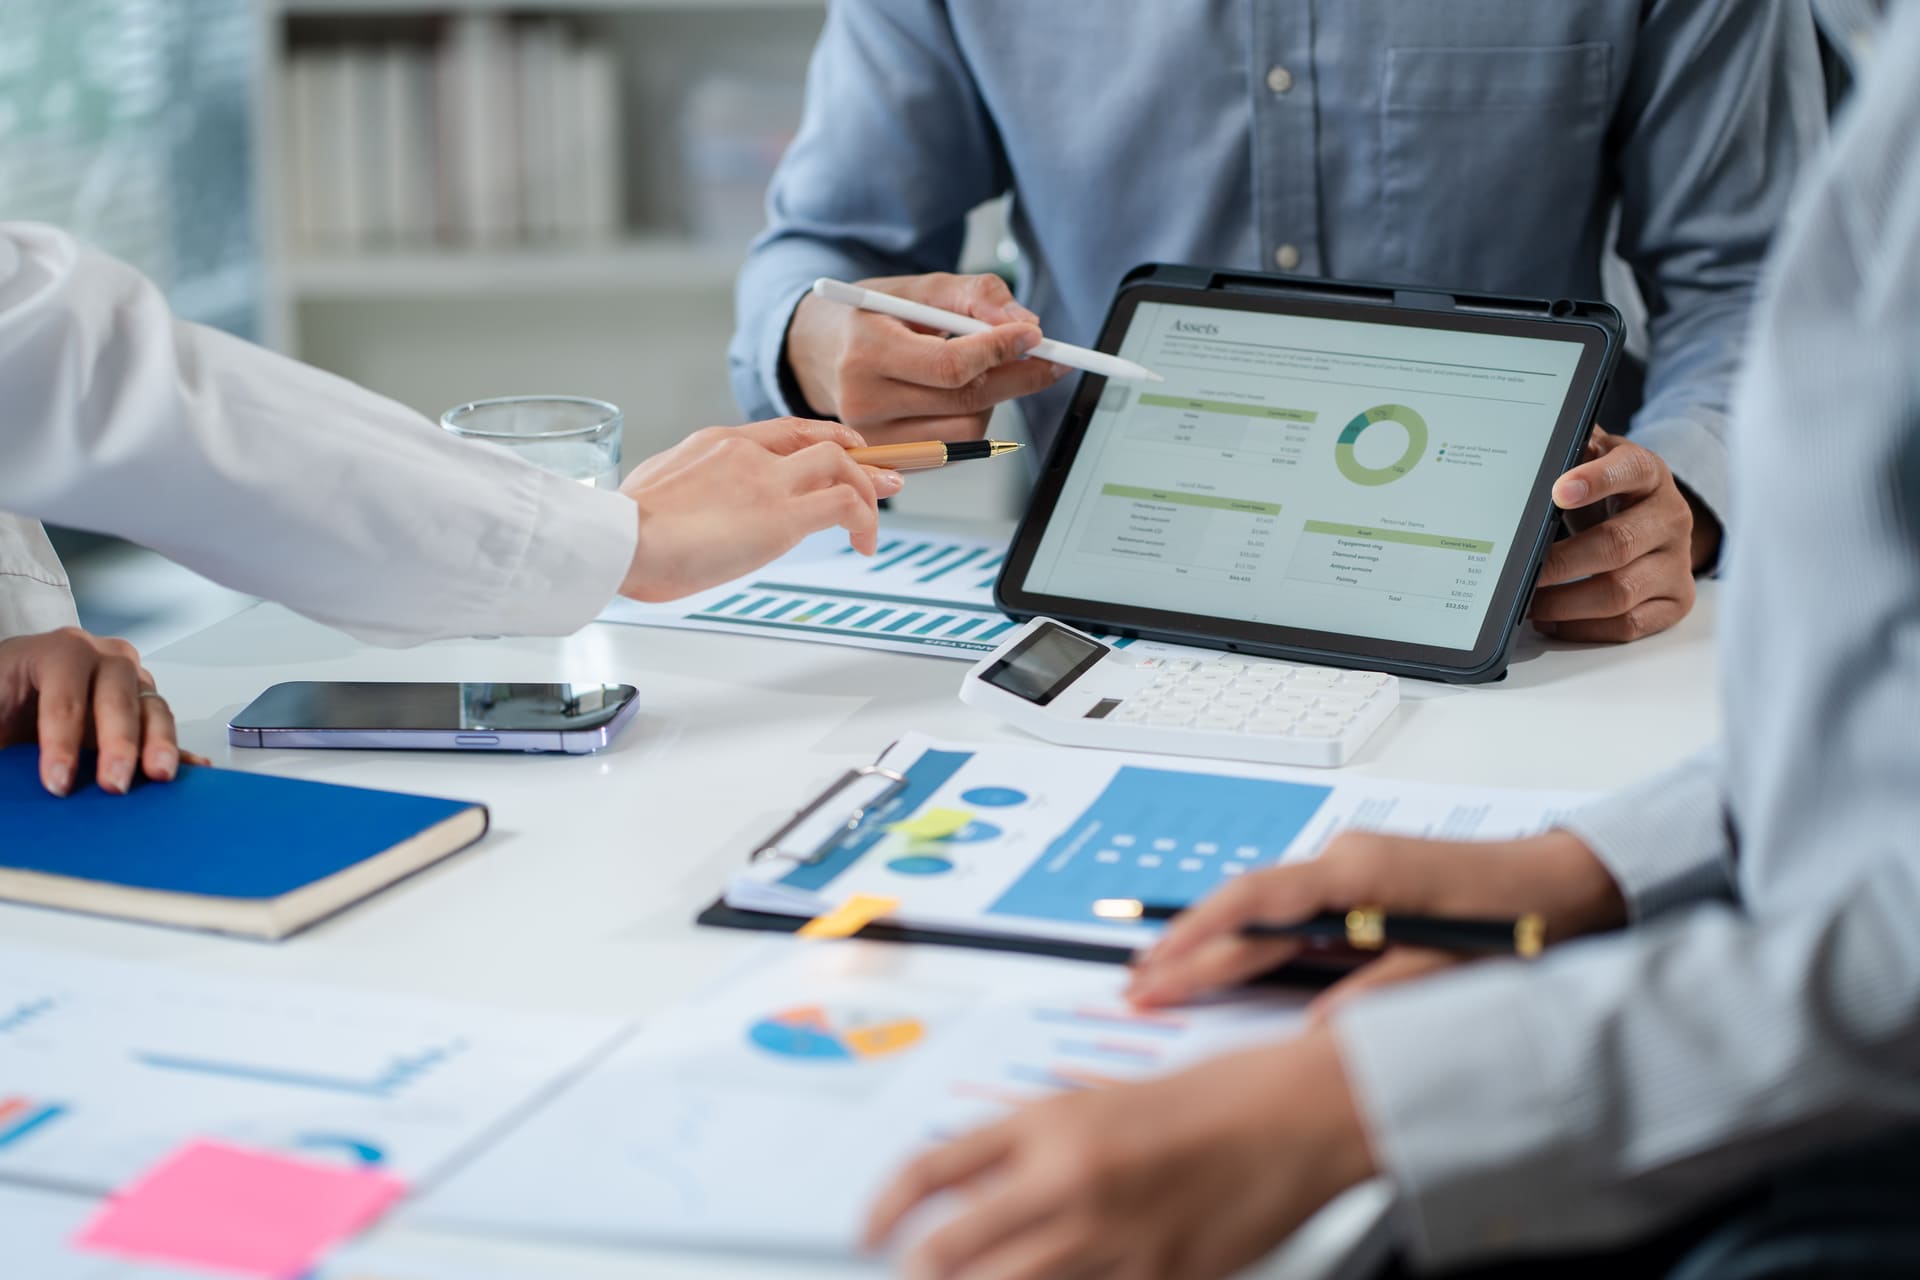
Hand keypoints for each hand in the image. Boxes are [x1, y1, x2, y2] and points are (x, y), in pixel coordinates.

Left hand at [0, 627, 197, 796]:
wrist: (16, 698)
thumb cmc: (5, 696)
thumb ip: (0, 718)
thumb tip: (6, 747)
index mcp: (56, 652)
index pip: (66, 693)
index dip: (62, 739)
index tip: (58, 781)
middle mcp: (100, 660)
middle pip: (119, 696)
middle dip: (120, 742)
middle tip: (114, 782)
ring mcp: (128, 682)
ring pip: (152, 707)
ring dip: (158, 743)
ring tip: (158, 774)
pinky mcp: (142, 710)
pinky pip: (165, 729)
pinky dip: (181, 750)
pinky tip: (192, 767)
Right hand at [617, 418, 900, 601]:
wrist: (619, 539)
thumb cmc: (624, 530)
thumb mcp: (655, 493)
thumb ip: (685, 492)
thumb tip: (688, 514)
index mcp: (715, 443)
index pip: (783, 431)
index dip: (821, 440)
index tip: (844, 452)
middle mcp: (746, 452)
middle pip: (820, 441)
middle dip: (860, 460)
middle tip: (885, 480)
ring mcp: (766, 481)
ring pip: (841, 466)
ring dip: (867, 493)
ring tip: (871, 527)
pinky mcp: (781, 517)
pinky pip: (844, 505)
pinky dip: (864, 521)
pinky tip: (863, 545)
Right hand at [785, 272, 1068, 444]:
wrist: (820, 353)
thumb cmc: (871, 316)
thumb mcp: (916, 287)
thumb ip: (973, 296)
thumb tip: (1025, 325)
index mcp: (865, 352)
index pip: (948, 365)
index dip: (999, 351)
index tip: (1035, 336)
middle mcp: (863, 402)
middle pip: (964, 400)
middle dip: (1016, 376)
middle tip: (1045, 357)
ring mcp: (875, 438)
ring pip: (968, 428)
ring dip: (993, 399)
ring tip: (980, 370)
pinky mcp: (890, 460)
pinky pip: (955, 447)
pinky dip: (973, 419)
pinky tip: (959, 394)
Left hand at [865, 1028, 1374, 1279]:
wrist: (1291, 1115)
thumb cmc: (1207, 1099)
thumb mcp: (1100, 1102)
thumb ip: (1030, 1145)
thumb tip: (968, 1186)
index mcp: (1051, 1122)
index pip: (933, 1166)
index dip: (886, 1206)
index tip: (869, 1229)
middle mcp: (1070, 1179)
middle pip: (951, 1249)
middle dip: (920, 1271)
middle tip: (914, 1272)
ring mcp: (1113, 1238)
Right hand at [1127, 830, 1624, 1020]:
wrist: (1568, 884)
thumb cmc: (1520, 918)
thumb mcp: (1448, 968)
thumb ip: (1376, 995)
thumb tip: (1313, 1033)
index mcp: (1358, 872)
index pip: (1257, 901)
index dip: (1200, 937)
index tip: (1157, 965)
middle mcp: (1344, 862)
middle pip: (1248, 906)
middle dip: (1190, 947)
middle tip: (1139, 983)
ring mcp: (1350, 871)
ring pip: (1264, 909)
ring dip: (1216, 944)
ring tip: (1164, 976)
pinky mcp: (1360, 887)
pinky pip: (1290, 914)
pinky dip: (1251, 941)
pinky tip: (1227, 963)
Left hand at [1532, 428, 1696, 642]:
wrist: (1654, 523)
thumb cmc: (1612, 493)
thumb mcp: (1594, 461)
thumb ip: (1572, 450)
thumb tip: (1530, 444)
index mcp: (1649, 474)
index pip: (1628, 470)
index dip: (1595, 480)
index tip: (1558, 492)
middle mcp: (1671, 517)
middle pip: (1616, 544)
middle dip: (1561, 562)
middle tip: (1521, 571)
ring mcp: (1677, 562)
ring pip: (1620, 592)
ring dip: (1565, 602)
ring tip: (1528, 602)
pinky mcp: (1676, 600)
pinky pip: (1629, 625)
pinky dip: (1584, 628)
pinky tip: (1553, 620)